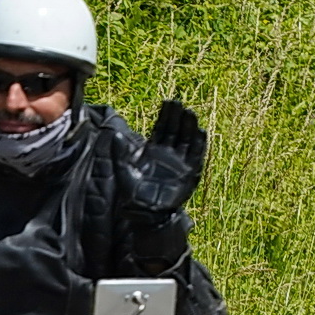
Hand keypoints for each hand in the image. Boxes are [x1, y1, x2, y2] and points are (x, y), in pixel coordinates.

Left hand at [117, 99, 206, 217]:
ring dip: (189, 126)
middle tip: (179, 103)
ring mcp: (180, 162)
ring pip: (186, 139)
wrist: (146, 212)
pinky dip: (199, 144)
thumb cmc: (133, 193)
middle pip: (175, 130)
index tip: (167, 102)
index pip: (161, 128)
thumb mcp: (123, 171)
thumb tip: (114, 134)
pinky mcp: (189, 172)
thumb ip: (119, 153)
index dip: (165, 115)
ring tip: (190, 113)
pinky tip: (200, 132)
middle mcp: (168, 154)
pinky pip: (196, 155)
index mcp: (153, 150)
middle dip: (177, 117)